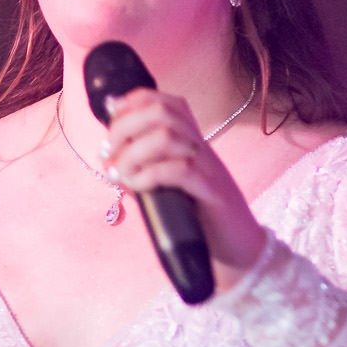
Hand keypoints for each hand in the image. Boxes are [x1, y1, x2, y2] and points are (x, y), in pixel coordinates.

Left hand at [101, 88, 268, 281]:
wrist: (238, 246)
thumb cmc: (197, 214)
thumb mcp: (165, 186)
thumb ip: (141, 170)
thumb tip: (108, 159)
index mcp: (189, 139)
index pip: (160, 100)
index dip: (130, 105)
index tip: (111, 128)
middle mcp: (199, 146)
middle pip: (161, 111)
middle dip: (125, 128)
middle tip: (111, 155)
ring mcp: (208, 167)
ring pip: (168, 136)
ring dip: (134, 153)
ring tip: (123, 175)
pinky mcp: (212, 192)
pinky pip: (180, 170)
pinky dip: (150, 175)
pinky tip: (139, 188)